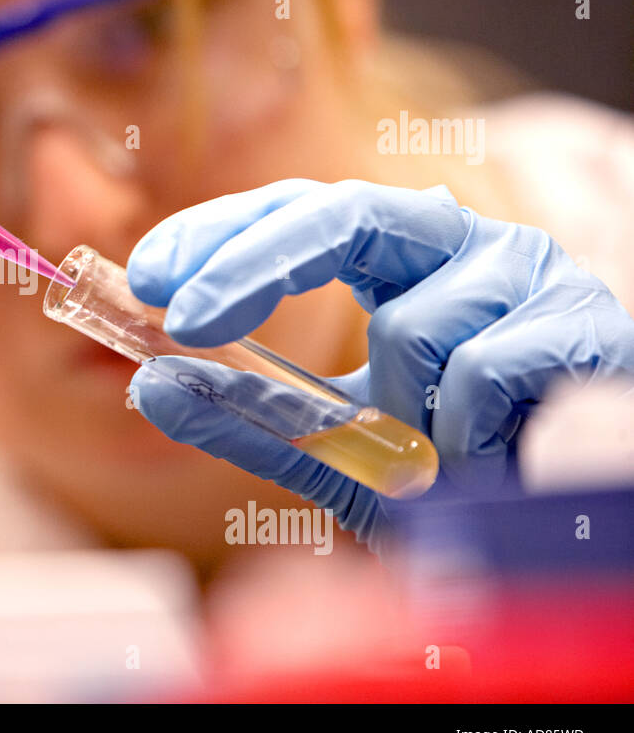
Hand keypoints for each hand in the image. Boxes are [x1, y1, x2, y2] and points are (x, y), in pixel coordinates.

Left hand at [126, 178, 633, 551]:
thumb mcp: (333, 447)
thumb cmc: (453, 469)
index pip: (297, 213)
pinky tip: (494, 454)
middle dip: (251, 264)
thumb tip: (149, 385)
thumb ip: (250, 417)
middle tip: (181, 320)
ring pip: (412, 326)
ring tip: (437, 453)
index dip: (220, 233)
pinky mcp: (585, 322)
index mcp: (398, 258)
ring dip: (400, 414)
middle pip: (342, 212)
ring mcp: (527, 273)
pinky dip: (464, 438)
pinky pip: (481, 373)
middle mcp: (459, 244)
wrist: (565, 520)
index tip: (146, 274)